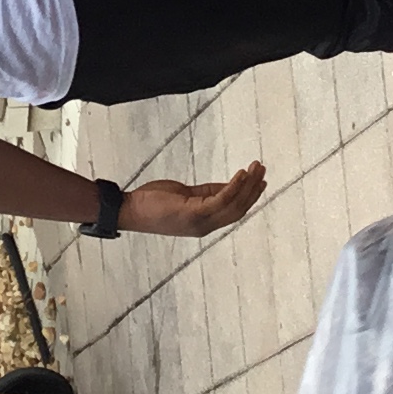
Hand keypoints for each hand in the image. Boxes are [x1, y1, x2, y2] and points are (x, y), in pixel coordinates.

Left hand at [117, 163, 266, 235]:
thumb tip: (228, 185)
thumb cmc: (153, 202)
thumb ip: (206, 192)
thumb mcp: (184, 195)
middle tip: (262, 169)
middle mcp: (205, 226)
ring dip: (247, 185)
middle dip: (253, 189)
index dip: (249, 196)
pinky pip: (220, 200)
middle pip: (238, 209)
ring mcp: (200, 221)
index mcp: (203, 222)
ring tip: (256, 167)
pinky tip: (241, 174)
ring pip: (233, 205)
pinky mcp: (193, 213)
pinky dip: (233, 187)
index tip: (261, 181)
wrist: (130, 211)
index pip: (233, 211)